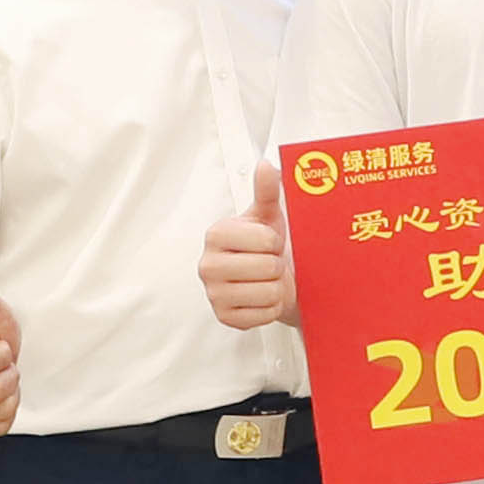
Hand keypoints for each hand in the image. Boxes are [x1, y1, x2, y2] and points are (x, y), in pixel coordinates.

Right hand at [200, 161, 293, 333]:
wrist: (270, 278)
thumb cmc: (266, 245)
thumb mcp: (268, 215)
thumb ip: (267, 190)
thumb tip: (266, 166)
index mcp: (216, 234)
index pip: (264, 239)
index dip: (274, 241)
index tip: (267, 241)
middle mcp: (208, 265)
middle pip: (267, 267)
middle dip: (276, 265)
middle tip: (268, 262)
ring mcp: (214, 293)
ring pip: (268, 292)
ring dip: (276, 287)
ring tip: (267, 279)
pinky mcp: (225, 318)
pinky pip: (265, 314)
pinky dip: (272, 308)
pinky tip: (263, 297)